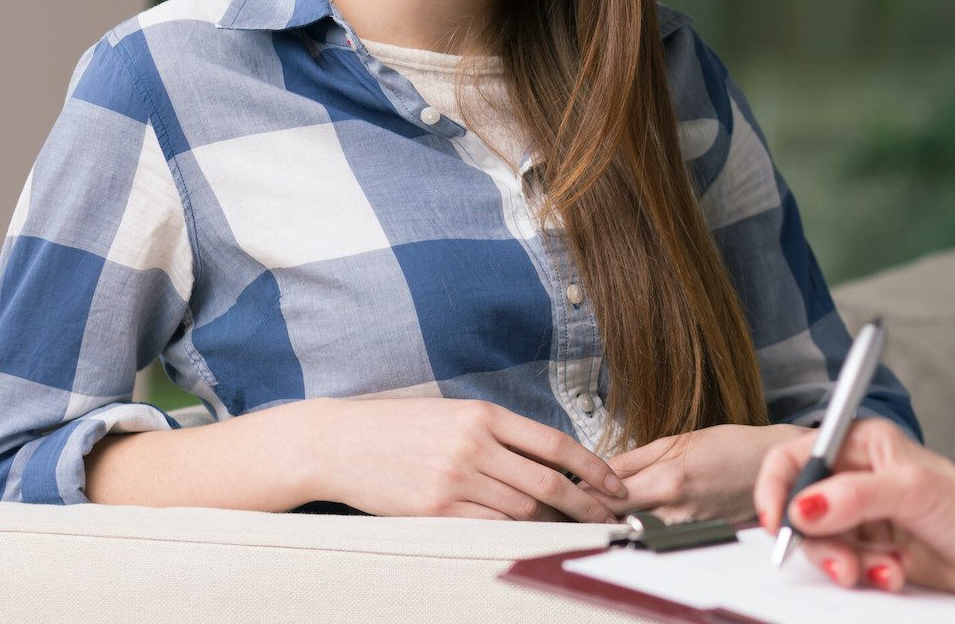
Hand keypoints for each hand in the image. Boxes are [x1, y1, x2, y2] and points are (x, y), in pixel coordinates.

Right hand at [305, 396, 624, 521]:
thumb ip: (499, 434)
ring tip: (575, 530)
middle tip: (608, 517)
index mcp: (484, 416)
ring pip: (522, 511)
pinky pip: (489, 529)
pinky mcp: (435, 511)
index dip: (593, 467)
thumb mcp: (454, 415)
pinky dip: (515, 536)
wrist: (339, 443)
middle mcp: (474, 445)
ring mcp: (455, 480)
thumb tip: (549, 461)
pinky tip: (530, 539)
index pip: (556, 443)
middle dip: (585, 504)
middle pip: (547, 483)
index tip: (615, 484)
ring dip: (553, 524)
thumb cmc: (399, 428)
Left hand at [597, 423, 805, 523]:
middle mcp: (676, 510)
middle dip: (594, 511)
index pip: (609, 496)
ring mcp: (687, 527)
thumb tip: (600, 467)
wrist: (775, 465)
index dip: (584, 493)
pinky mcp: (697, 536)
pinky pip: (659, 535)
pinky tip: (640, 514)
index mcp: (669, 480)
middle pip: (617, 519)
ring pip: (635, 531)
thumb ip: (636, 457)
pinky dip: (643, 526)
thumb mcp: (680, 439)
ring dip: (617, 520)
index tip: (570, 487)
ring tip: (607, 506)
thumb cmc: (732, 445)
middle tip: (577, 500)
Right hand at [754, 418, 954, 594]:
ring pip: (820, 544)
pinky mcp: (867, 549)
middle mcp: (852, 477)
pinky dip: (867, 574)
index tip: (778, 523)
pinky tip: (893, 572)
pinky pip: (843, 565)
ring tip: (883, 569)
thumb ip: (854, 496)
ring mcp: (858, 516)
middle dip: (820, 542)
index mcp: (857, 444)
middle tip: (842, 563)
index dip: (776, 489)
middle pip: (800, 510)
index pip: (794, 459)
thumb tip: (804, 507)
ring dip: (849, 563)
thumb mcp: (910, 490)